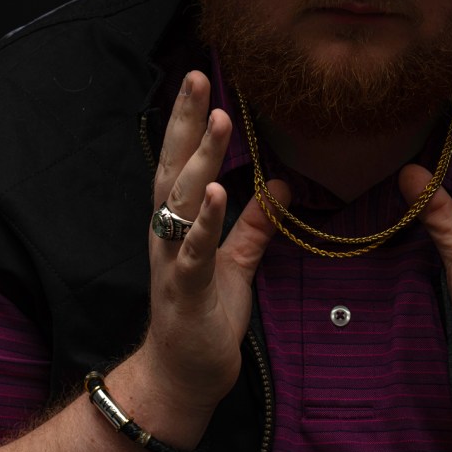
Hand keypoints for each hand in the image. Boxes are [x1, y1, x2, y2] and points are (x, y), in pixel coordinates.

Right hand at [139, 70, 288, 418]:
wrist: (183, 375)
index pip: (182, 158)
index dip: (190, 119)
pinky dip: (202, 222)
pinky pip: (192, 250)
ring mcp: (172, 258)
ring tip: (218, 120)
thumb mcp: (236, 261)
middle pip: (174, 165)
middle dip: (186, 121)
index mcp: (178, 219)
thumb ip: (254, 224)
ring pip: (181, 199)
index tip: (201, 79)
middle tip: (198, 77)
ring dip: (200, 159)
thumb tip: (284, 186)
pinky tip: (214, 193)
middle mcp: (167, 231)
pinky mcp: (184, 290)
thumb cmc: (205, 312)